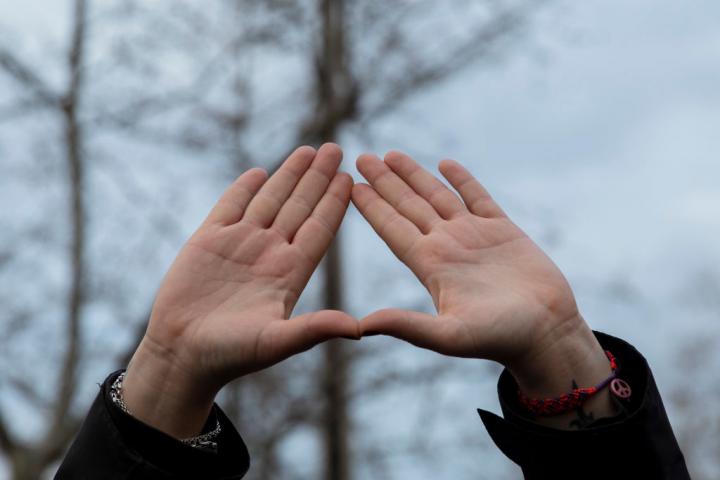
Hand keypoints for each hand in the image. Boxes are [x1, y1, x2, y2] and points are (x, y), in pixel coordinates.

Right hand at [123, 144, 358, 437]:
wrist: (182, 355)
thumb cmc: (231, 356)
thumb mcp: (276, 343)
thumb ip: (314, 329)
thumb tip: (359, 329)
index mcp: (290, 273)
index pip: (320, 229)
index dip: (334, 203)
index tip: (350, 178)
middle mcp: (270, 253)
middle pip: (300, 206)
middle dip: (318, 177)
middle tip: (336, 148)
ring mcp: (239, 244)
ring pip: (270, 200)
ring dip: (289, 174)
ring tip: (308, 149)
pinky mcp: (208, 240)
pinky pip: (230, 206)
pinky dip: (244, 187)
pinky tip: (260, 171)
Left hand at [352, 151, 613, 416]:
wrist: (547, 333)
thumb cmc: (499, 339)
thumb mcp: (449, 336)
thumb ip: (407, 327)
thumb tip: (363, 326)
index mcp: (430, 265)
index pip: (392, 228)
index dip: (372, 207)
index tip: (351, 185)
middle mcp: (447, 246)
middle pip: (408, 206)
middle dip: (385, 181)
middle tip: (361, 157)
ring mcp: (474, 235)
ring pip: (438, 196)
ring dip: (415, 175)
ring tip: (391, 155)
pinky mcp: (503, 230)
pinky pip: (478, 197)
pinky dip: (462, 179)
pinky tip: (445, 163)